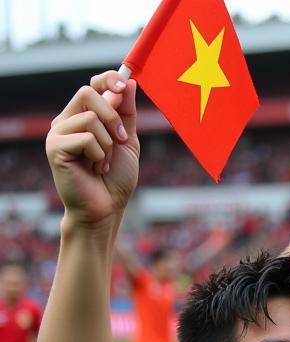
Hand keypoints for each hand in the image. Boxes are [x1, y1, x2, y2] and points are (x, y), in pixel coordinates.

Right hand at [45, 71, 139, 228]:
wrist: (106, 209)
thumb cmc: (116, 179)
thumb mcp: (128, 142)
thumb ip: (126, 114)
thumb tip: (128, 82)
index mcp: (84, 117)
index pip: (92, 85)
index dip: (108, 79)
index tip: (124, 84)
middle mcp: (67, 120)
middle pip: (88, 92)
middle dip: (113, 116)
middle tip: (122, 140)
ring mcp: (58, 133)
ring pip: (90, 118)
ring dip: (108, 145)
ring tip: (104, 164)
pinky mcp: (54, 147)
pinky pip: (86, 137)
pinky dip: (100, 155)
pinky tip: (95, 170)